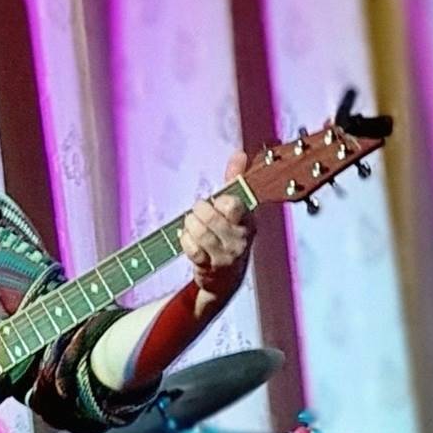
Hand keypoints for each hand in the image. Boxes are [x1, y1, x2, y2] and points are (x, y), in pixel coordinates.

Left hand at [181, 150, 254, 304]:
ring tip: (192, 224)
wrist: (226, 278)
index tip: (217, 202)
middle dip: (199, 210)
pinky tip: (187, 238)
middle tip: (199, 211)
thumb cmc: (229, 236)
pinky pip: (190, 248)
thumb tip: (239, 154)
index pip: (233, 204)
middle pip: (210, 216)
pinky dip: (184, 240)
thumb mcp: (236, 209)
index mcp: (248, 220)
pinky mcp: (209, 267)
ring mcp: (225, 255)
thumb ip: (235, 180)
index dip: (219, 200)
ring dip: (190, 224)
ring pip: (199, 231)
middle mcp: (240, 239)